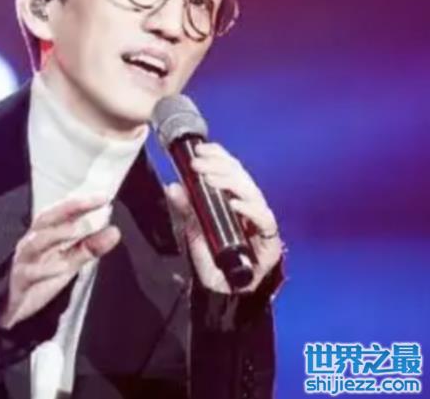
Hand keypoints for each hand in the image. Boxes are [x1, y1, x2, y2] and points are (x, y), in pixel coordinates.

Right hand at [0, 195, 120, 329]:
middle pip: (46, 219)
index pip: (60, 212)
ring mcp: (24, 260)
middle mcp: (31, 241)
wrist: (8, 304)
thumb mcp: (67, 262)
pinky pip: (31, 273)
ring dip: (60, 233)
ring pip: (36, 241)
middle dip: (70, 209)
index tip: (103, 197)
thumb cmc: (39, 276)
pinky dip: (46, 269)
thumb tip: (114, 231)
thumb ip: (89, 247)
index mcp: (42, 233)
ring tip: (82, 229)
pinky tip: (63, 267)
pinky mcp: (19, 280)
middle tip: (96, 205)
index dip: (80, 203)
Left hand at [164, 142, 282, 294]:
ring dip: (231, 182)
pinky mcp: (270, 243)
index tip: (200, 149)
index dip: (219, 157)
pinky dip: (250, 209)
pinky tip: (234, 203)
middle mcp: (250, 210)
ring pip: (253, 193)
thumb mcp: (192, 231)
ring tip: (209, 177)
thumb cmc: (211, 260)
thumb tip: (173, 186)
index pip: (232, 171)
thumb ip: (185, 209)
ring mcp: (261, 225)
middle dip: (220, 166)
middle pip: (243, 178)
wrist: (220, 293)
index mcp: (234, 202)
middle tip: (198, 162)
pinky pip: (265, 221)